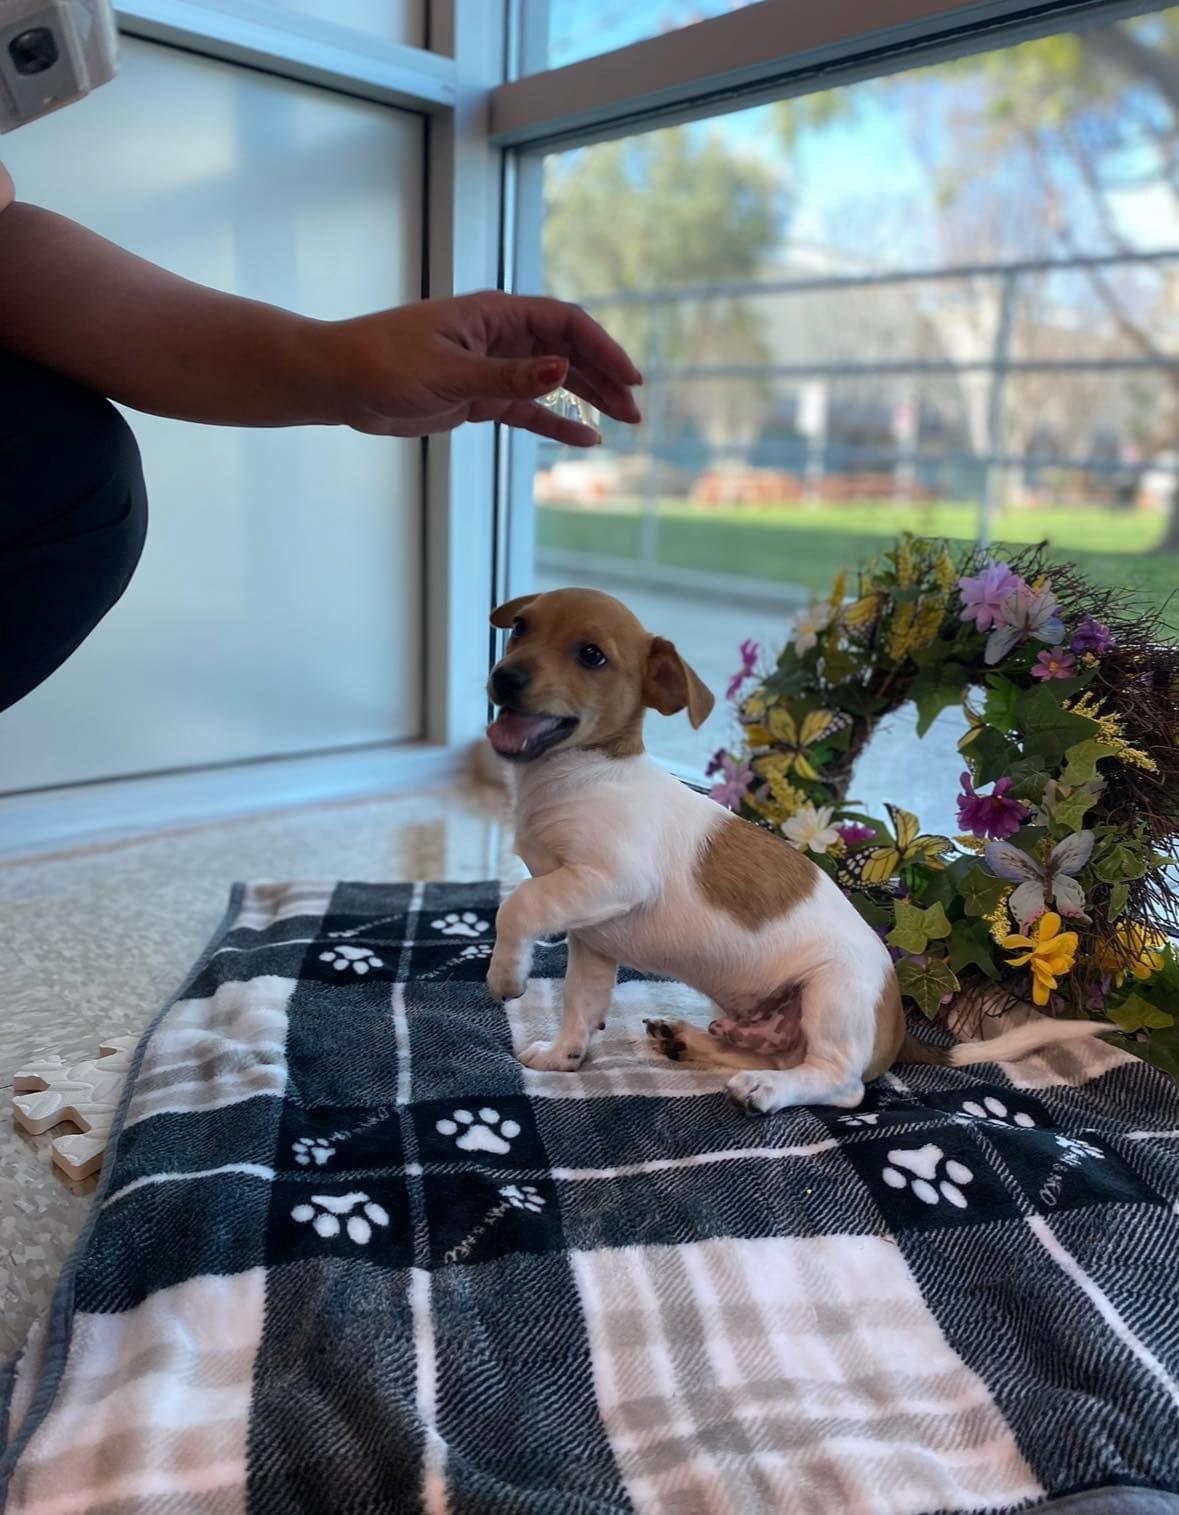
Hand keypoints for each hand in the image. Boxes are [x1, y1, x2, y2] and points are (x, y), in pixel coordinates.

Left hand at [316, 290, 641, 446]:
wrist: (338, 383)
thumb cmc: (383, 363)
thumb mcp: (450, 372)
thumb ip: (509, 377)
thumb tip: (563, 369)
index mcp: (494, 314)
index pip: (564, 324)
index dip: (602, 348)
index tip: (629, 380)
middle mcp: (499, 335)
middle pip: (566, 351)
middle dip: (604, 378)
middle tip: (635, 411)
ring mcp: (491, 367)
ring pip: (552, 381)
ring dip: (587, 400)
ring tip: (622, 424)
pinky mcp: (478, 397)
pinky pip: (527, 410)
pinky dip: (555, 423)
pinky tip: (584, 439)